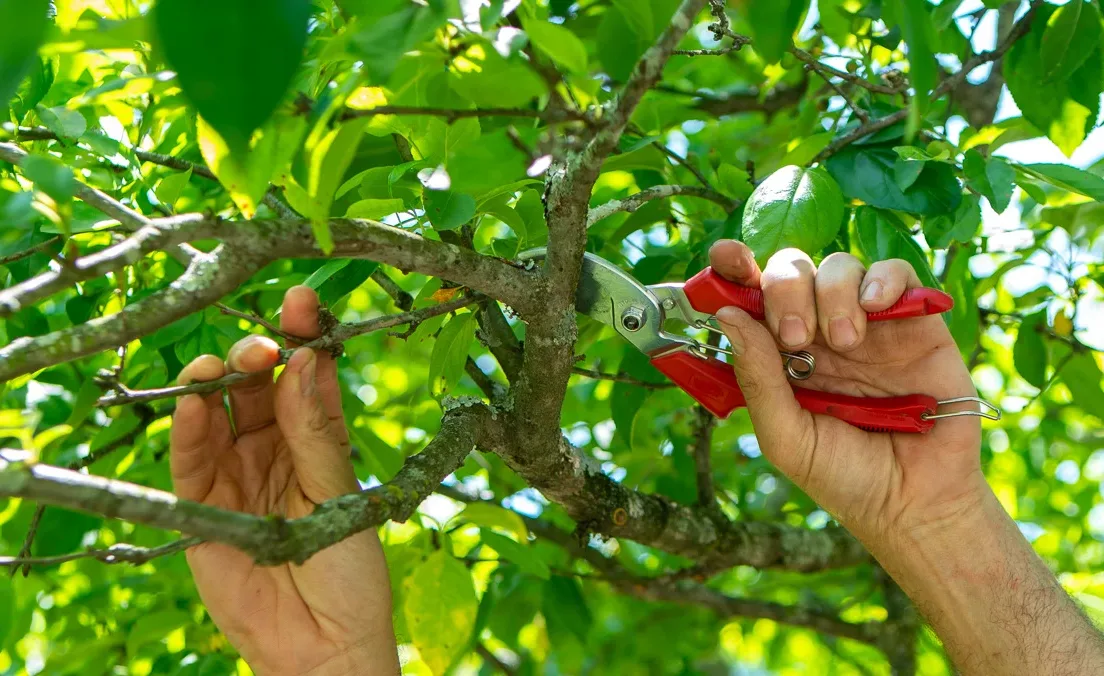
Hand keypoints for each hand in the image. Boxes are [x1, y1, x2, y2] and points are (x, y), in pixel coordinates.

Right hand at [170, 286, 398, 674]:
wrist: (324, 642)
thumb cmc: (349, 571)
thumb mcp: (341, 493)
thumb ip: (315, 431)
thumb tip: (305, 359)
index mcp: (319, 439)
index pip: (307, 376)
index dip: (304, 336)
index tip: (303, 301)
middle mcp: (276, 448)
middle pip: (258, 386)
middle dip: (259, 354)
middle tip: (268, 344)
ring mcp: (238, 473)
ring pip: (219, 411)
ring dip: (219, 380)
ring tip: (231, 364)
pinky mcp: (204, 504)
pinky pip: (191, 456)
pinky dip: (190, 424)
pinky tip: (196, 397)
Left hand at [710, 241, 985, 548]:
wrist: (915, 503)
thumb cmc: (844, 475)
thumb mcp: (785, 435)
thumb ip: (757, 377)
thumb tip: (727, 316)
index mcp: (780, 354)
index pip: (750, 295)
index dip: (733, 269)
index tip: (724, 260)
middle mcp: (819, 330)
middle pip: (791, 270)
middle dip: (785, 290)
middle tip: (795, 337)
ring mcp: (866, 323)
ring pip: (839, 265)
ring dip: (832, 293)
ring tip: (845, 342)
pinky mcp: (914, 323)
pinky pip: (895, 273)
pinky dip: (881, 279)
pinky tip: (875, 309)